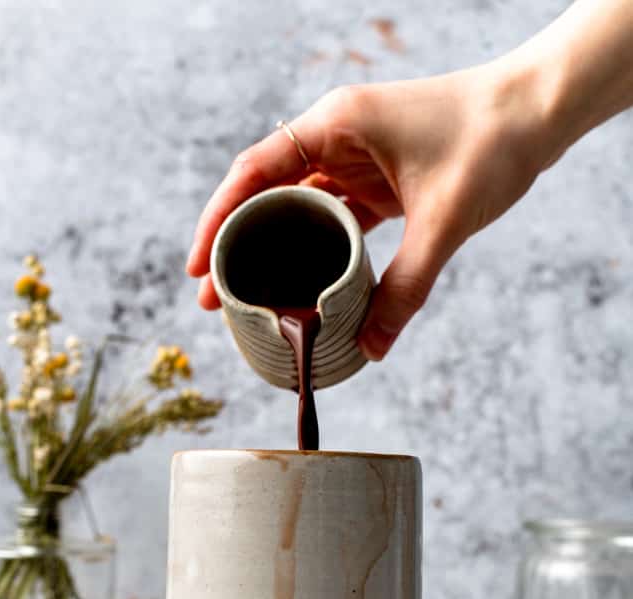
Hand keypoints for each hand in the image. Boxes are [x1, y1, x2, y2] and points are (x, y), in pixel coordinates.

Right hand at [187, 65, 545, 359]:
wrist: (539, 111)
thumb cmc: (492, 141)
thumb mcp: (443, 220)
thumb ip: (406, 287)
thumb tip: (371, 349)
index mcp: (335, 125)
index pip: (254, 172)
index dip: (217, 220)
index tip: (197, 268)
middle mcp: (336, 137)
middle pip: (266, 194)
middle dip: (237, 244)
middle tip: (214, 297)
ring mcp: (356, 158)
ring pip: (297, 208)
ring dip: (273, 249)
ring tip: (248, 296)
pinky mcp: (377, 179)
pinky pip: (333, 217)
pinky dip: (316, 248)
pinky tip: (303, 281)